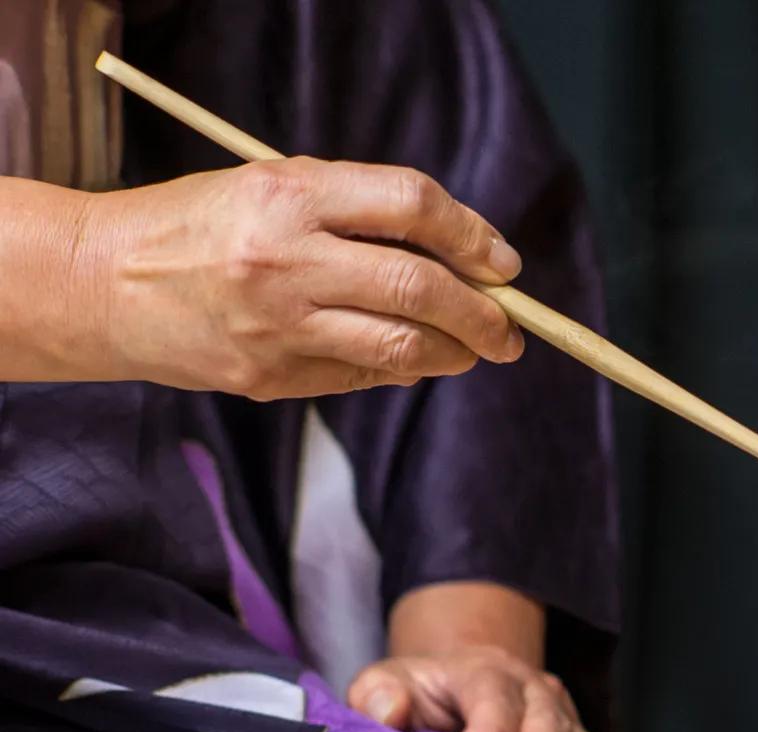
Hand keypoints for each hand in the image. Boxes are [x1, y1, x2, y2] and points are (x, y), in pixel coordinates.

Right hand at [75, 158, 526, 398]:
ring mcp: (277, 324)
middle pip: (421, 288)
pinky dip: (400, 371)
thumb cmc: (204, 226)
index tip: (503, 265)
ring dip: (456, 354)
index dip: (473, 236)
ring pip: (404, 348)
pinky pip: (362, 377)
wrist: (104, 283)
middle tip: (511, 331)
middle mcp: (285, 259)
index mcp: (289, 195)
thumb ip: (361, 211)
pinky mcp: (268, 375)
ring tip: (473, 351)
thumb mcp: (273, 187)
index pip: (412, 204)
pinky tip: (408, 361)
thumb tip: (467, 261)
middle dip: (485, 315)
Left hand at [348, 646, 638, 731]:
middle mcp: (538, 694)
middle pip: (550, 724)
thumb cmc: (422, 695)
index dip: (489, 731)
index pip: (494, 697)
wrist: (465, 685)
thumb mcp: (387, 682)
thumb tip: (389, 715)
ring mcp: (568, 725)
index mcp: (487, 673)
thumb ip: (378, 693)